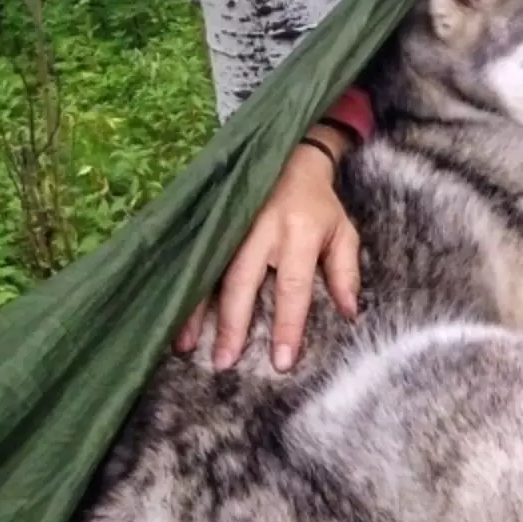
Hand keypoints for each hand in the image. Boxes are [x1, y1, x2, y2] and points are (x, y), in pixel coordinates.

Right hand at [172, 130, 360, 370]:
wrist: (291, 159)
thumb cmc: (320, 206)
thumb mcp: (343, 233)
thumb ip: (346, 273)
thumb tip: (348, 313)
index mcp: (300, 232)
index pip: (293, 286)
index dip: (287, 325)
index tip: (282, 361)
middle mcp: (262, 228)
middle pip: (243, 281)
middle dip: (232, 324)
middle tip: (224, 363)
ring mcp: (233, 223)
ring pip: (212, 270)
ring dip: (196, 310)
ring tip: (184, 346)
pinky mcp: (214, 221)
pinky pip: (197, 257)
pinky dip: (185, 287)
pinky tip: (173, 313)